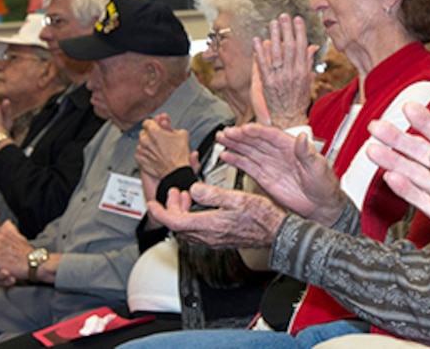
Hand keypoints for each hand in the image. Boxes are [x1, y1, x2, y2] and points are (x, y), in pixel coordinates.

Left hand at [135, 114, 190, 182]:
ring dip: (147, 144)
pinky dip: (145, 154)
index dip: (153, 124)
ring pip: (141, 143)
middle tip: (159, 139)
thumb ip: (172, 127)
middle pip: (143, 132)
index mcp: (154, 131)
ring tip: (158, 149)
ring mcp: (141, 150)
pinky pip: (140, 154)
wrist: (176, 171)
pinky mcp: (140, 160)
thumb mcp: (183, 135)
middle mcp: (145, 140)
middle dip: (150, 134)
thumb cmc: (179, 155)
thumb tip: (168, 125)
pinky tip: (154, 156)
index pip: (147, 122)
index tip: (156, 127)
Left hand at [147, 182, 285, 249]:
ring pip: (186, 230)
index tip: (152, 203)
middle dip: (171, 208)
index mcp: (209, 225)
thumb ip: (212, 194)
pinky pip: (197, 233)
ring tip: (188, 197)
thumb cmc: (262, 217)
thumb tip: (194, 189)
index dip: (160, 212)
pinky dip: (192, 219)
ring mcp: (213, 240)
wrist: (277, 232)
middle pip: (178, 226)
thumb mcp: (237, 198)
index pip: (174, 221)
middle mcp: (208, 236)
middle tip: (176, 193)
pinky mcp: (219, 240)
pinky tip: (200, 209)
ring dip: (181, 214)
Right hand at [217, 123, 344, 225]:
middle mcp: (279, 153)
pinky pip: (248, 166)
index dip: (258, 131)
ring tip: (221, 139)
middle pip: (256, 140)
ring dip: (235, 144)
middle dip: (241, 136)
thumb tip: (303, 138)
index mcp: (292, 147)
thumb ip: (308, 154)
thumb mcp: (319, 168)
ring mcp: (270, 164)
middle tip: (226, 132)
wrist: (321, 206)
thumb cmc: (324, 185)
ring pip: (249, 151)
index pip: (272, 135)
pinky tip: (226, 155)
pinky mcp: (264, 177)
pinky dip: (236, 160)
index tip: (245, 129)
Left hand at [250, 14, 317, 128]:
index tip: (297, 20)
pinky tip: (257, 40)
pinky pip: (263, 64)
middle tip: (284, 16)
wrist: (288, 120)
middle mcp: (293, 73)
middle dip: (287, 30)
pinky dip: (260, 52)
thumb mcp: (307, 81)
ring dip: (275, 37)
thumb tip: (312, 47)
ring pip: (278, 53)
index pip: (302, 48)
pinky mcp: (268, 83)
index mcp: (303, 71)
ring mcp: (280, 78)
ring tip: (272, 23)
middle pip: (290, 47)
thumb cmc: (298, 102)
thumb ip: (308, 63)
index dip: (300, 32)